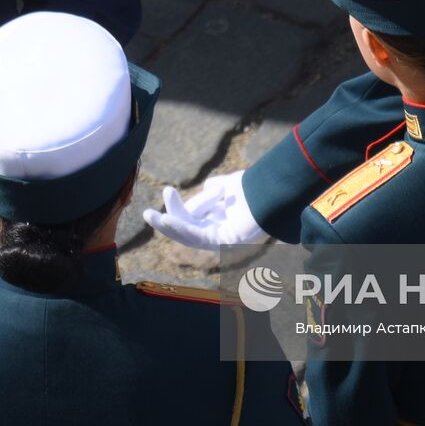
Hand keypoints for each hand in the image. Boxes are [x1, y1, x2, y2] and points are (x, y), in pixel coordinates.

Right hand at [143, 170, 264, 249]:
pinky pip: (197, 237)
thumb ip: (216, 187)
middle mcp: (222, 232)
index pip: (193, 217)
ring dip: (169, 224)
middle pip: (188, 227)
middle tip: (151, 206)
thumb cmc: (257, 187)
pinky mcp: (223, 241)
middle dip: (170, 216)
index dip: (180, 207)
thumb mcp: (230, 185)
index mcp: (222, 220)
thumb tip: (208, 184)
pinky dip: (180, 228)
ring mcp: (222, 239)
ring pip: (189, 233)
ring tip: (149, 215)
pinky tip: (166, 219)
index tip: (167, 190)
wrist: (274, 189)